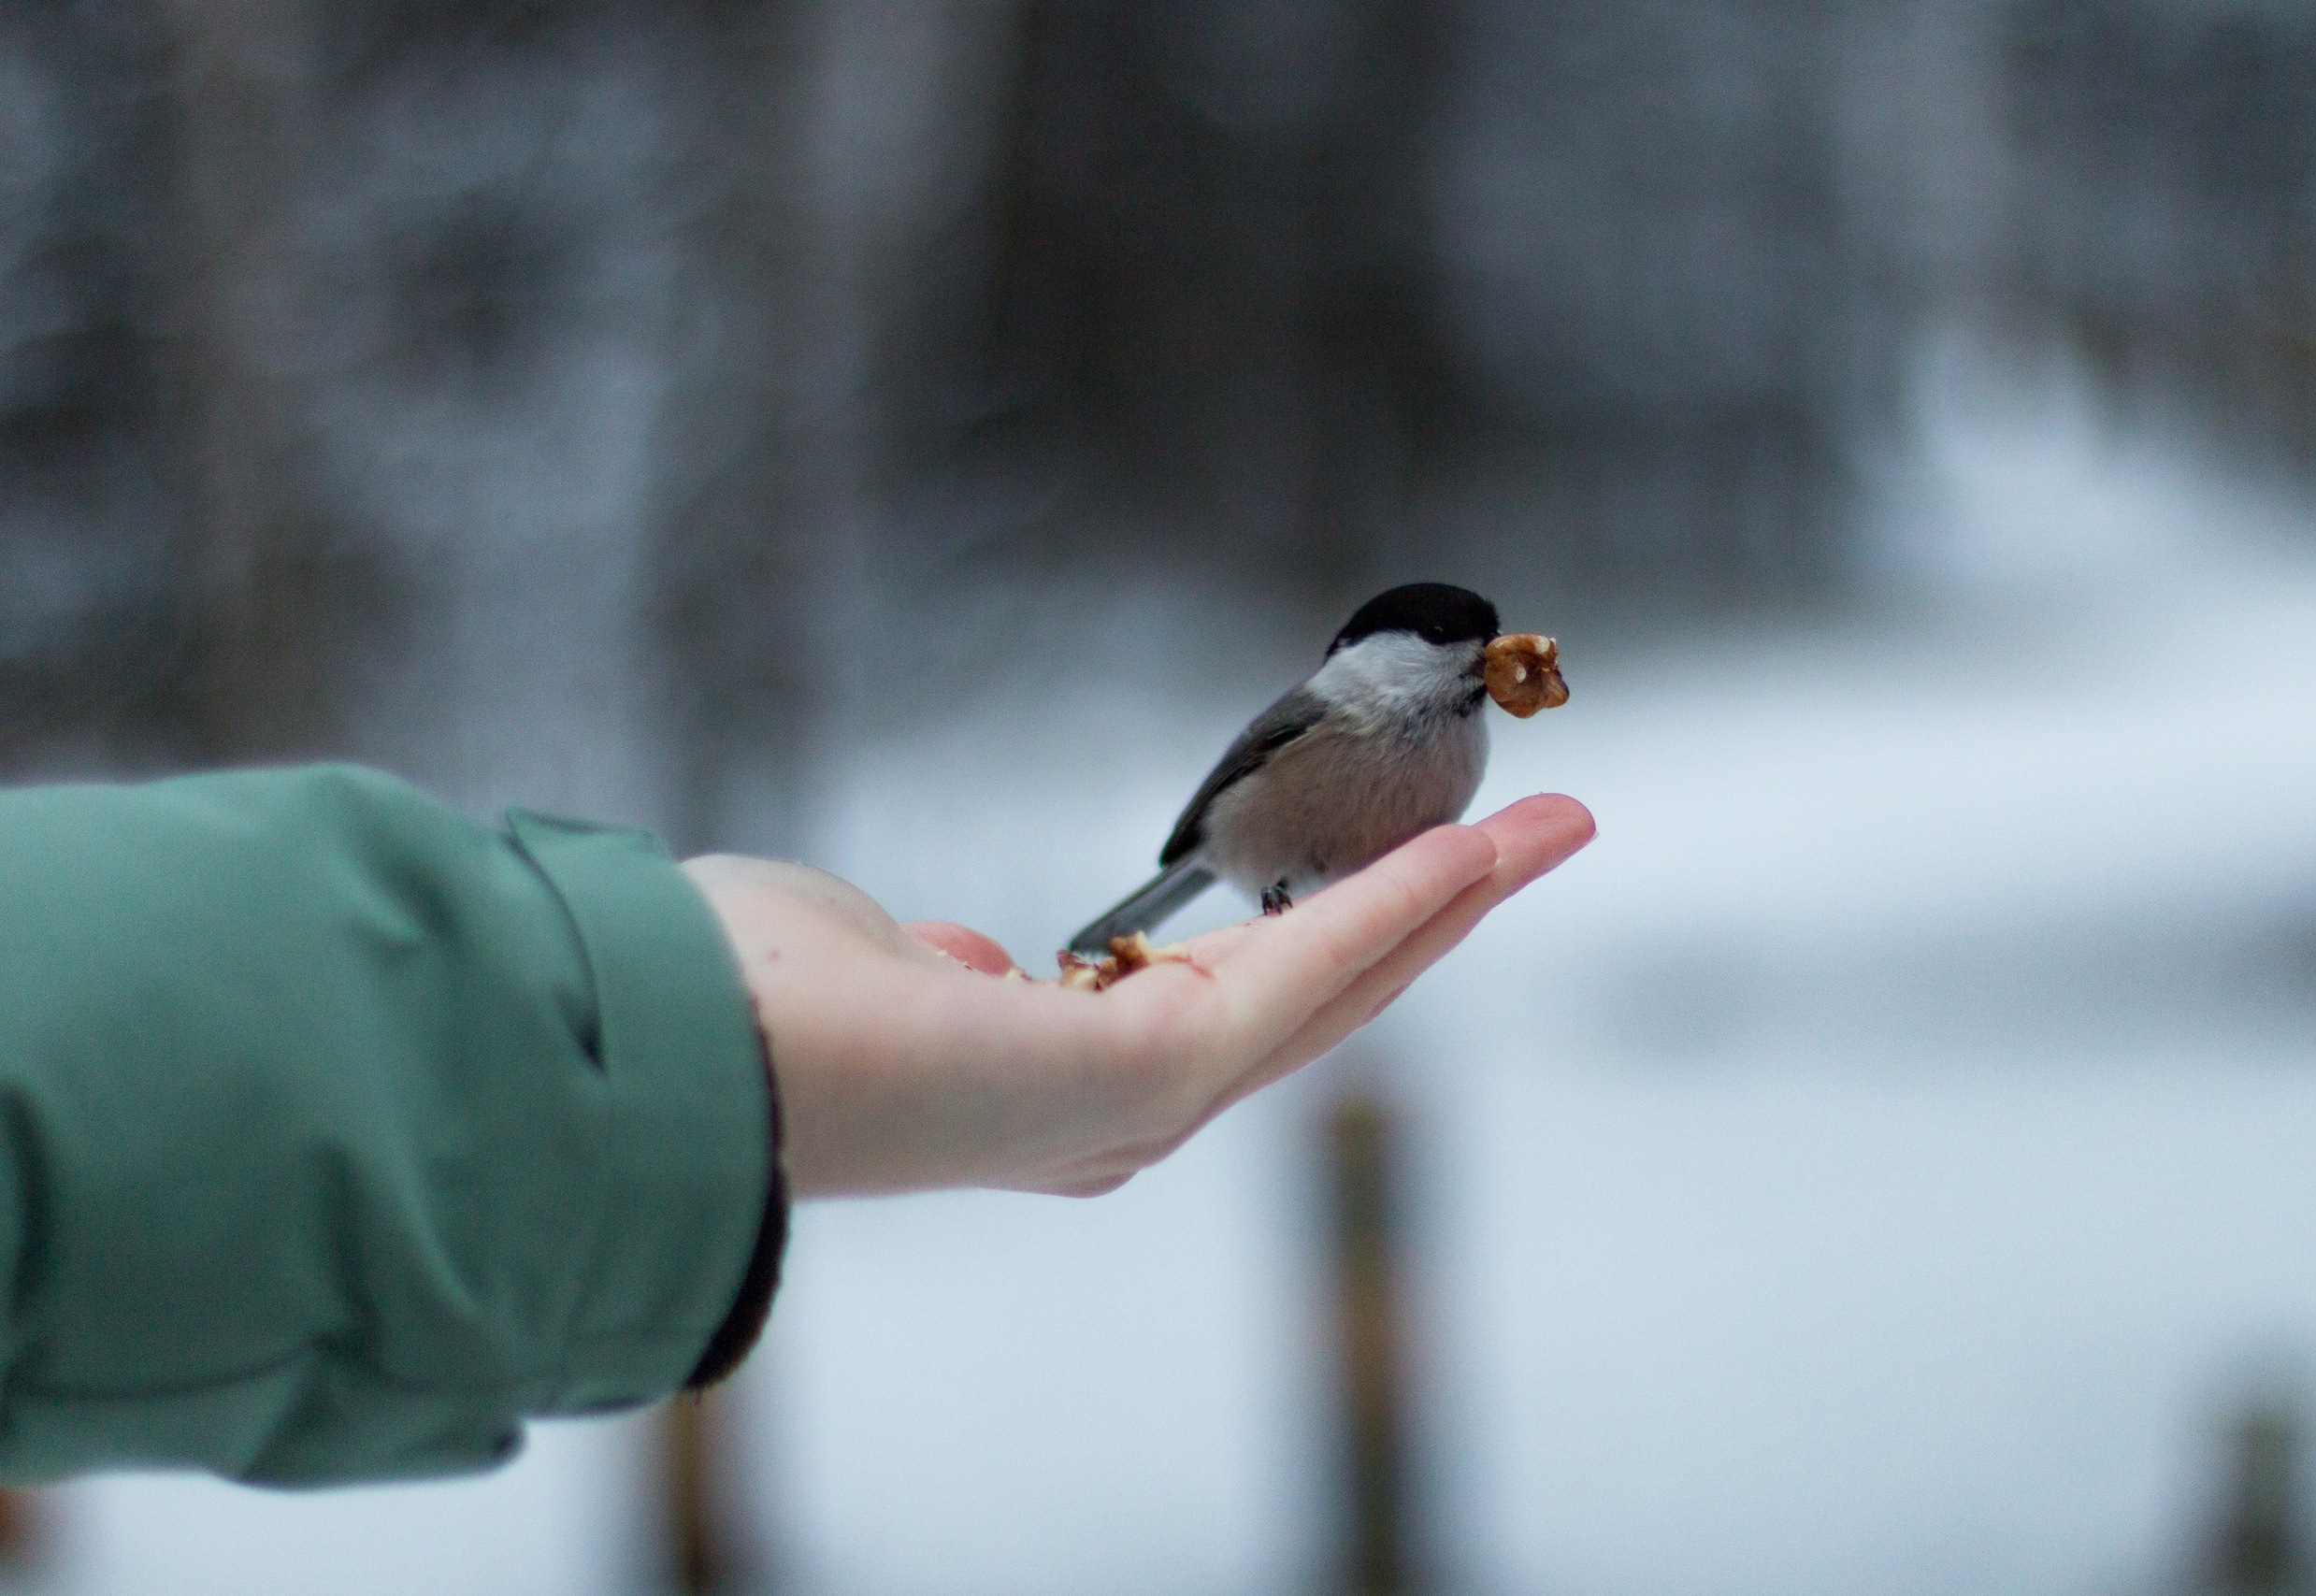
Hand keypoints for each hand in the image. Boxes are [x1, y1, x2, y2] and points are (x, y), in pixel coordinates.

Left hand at [682, 794, 1593, 1198]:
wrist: (700, 1065)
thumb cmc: (753, 1012)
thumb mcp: (878, 968)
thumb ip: (953, 972)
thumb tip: (979, 963)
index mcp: (1063, 1091)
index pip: (1233, 1007)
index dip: (1324, 943)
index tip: (1382, 889)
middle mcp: (1126, 1115)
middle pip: (1323, 998)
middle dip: (1432, 916)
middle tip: (1529, 841)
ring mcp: (1154, 1101)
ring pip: (1346, 981)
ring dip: (1456, 898)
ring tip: (1548, 830)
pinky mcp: (1168, 1067)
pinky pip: (1316, 961)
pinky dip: (1409, 897)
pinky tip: (1485, 844)